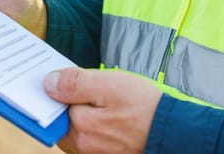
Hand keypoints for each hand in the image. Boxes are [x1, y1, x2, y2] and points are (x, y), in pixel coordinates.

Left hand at [44, 68, 161, 153]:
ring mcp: (95, 152)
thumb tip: (48, 83)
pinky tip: (109, 113)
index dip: (55, 90)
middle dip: (67, 102)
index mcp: (81, 128)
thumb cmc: (146, 107)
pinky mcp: (107, 153)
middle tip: (84, 85)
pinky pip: (91, 137)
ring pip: (77, 129)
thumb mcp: (110, 84)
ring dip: (81, 113)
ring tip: (100, 99)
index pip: (51, 108)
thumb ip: (76, 83)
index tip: (60, 77)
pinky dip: (93, 123)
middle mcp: (84, 146)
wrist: (176, 132)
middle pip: (63, 120)